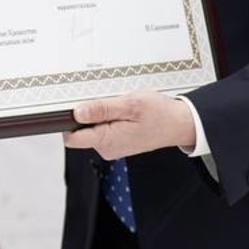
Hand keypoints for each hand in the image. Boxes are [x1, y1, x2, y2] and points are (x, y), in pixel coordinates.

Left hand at [63, 91, 196, 159]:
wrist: (179, 124)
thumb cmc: (160, 114)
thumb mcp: (130, 104)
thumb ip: (102, 109)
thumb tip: (78, 112)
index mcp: (107, 141)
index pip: (71, 137)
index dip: (68, 120)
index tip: (76, 104)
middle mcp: (107, 148)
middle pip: (80, 130)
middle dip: (89, 113)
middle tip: (109, 100)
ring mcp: (112, 146)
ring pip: (92, 127)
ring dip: (101, 113)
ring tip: (121, 105)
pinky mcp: (117, 141)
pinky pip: (103, 128)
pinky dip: (109, 116)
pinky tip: (124, 110)